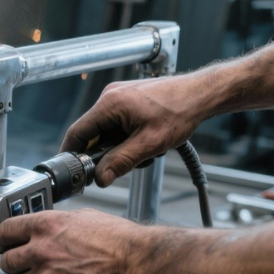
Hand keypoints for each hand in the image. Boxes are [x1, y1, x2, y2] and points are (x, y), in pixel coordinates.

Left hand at [0, 209, 146, 273]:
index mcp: (44, 226)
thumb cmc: (117, 239)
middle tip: (24, 262)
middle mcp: (40, 251)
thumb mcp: (81, 218)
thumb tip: (41, 229)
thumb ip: (54, 224)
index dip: (3, 240)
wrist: (137, 263)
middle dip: (14, 262)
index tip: (4, 244)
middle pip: (6, 262)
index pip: (4, 232)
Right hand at [60, 76, 208, 186]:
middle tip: (124, 164)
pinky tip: (146, 139)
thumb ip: (121, 162)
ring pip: (106, 130)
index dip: (71, 154)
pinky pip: (116, 122)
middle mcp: (110, 96)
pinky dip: (126, 136)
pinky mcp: (128, 98)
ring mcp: (118, 95)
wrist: (202, 94)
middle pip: (92, 133)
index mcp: (109, 104)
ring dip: (119, 146)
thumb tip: (100, 179)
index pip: (77, 133)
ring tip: (144, 149)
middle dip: (105, 153)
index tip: (72, 171)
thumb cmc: (180, 112)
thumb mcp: (149, 144)